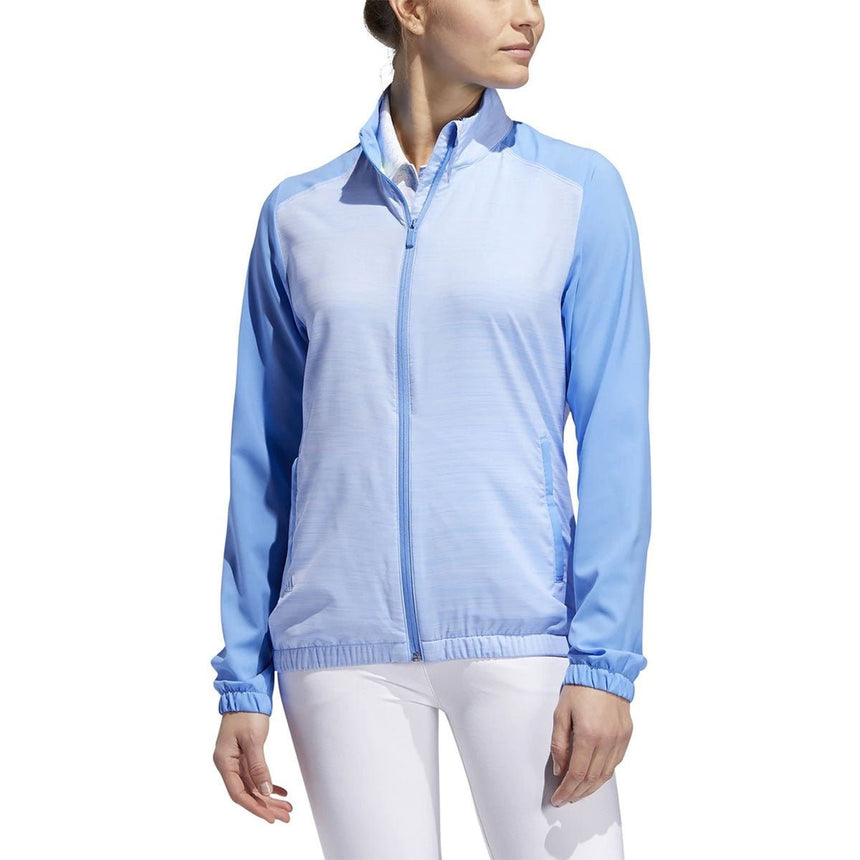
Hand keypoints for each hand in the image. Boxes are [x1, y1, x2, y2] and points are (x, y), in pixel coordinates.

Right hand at [213, 712, 292, 822]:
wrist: (246, 693)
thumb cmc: (246, 713)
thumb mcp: (253, 740)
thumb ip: (258, 766)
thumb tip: (264, 790)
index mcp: (224, 762)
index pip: (238, 793)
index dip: (254, 807)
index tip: (270, 817)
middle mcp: (228, 764)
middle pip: (248, 792)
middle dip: (267, 806)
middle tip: (286, 816)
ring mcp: (237, 759)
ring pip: (254, 785)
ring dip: (270, 797)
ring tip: (287, 807)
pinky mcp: (246, 754)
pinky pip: (257, 775)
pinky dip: (269, 783)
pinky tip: (281, 792)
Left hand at [549, 684, 632, 805]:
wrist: (604, 671)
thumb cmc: (580, 688)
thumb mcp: (560, 713)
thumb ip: (559, 744)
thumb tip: (559, 769)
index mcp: (588, 735)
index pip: (577, 774)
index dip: (566, 790)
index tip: (558, 798)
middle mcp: (607, 741)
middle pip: (592, 779)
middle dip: (577, 793)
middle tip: (566, 798)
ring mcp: (619, 739)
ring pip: (606, 775)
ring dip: (591, 788)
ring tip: (578, 792)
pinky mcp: (626, 736)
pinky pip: (616, 763)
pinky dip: (604, 775)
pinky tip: (595, 778)